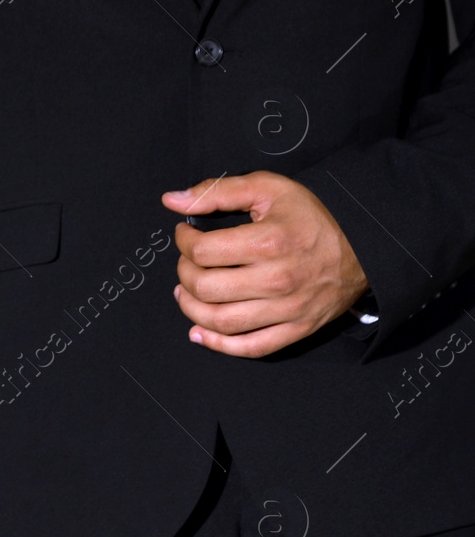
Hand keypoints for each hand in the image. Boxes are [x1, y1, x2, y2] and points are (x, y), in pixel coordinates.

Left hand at [161, 171, 368, 357]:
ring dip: (191, 309)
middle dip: (184, 274)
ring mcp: (288, 309)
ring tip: (186, 292)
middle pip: (205, 288)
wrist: (365, 245)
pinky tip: (199, 331)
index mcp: (269, 242)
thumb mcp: (269, 188)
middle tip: (187, 263)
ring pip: (221, 321)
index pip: (202, 251)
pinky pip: (251, 347)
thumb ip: (218, 191)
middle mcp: (278, 279)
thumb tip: (171, 200)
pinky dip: (218, 344)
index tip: (186, 235)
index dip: (184, 242)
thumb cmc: (312, 216)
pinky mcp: (297, 329)